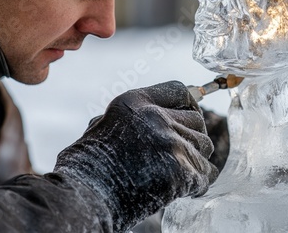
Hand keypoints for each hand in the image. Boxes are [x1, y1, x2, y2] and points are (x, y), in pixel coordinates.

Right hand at [54, 81, 217, 231]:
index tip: (188, 116)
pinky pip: (204, 173)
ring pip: (204, 146)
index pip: (179, 91)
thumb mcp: (106, 124)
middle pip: (197, 120)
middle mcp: (155, 116)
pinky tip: (179, 188)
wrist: (83, 196)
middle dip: (191, 136)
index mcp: (135, 101)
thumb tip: (167, 114)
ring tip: (174, 173)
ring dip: (194, 160)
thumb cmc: (88, 165)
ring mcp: (170, 143)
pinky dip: (195, 183)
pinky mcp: (180, 170)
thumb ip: (136, 116)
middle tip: (178, 153)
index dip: (188, 104)